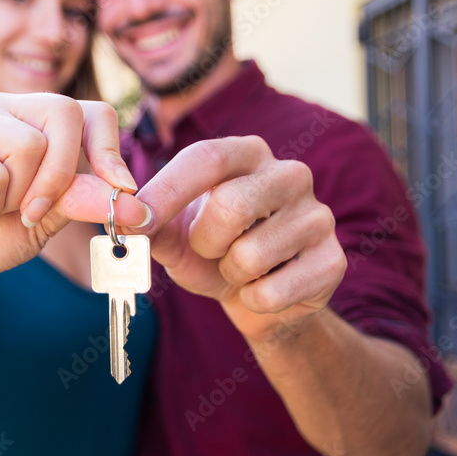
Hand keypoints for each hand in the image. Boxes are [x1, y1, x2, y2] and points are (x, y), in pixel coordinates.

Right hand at [0, 93, 148, 290]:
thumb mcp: (52, 217)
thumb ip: (88, 200)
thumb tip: (139, 206)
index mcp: (36, 118)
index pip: (92, 111)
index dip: (109, 150)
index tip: (120, 190)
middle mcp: (3, 107)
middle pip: (63, 113)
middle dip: (61, 176)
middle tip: (34, 213)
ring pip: (27, 145)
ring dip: (15, 198)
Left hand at [123, 136, 346, 341]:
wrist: (262, 298)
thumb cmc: (214, 253)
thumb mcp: (176, 236)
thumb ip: (151, 224)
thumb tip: (123, 217)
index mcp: (248, 154)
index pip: (206, 158)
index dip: (168, 190)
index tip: (134, 219)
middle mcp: (290, 174)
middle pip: (231, 205)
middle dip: (205, 242)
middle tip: (211, 251)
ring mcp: (319, 216)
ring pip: (250, 256)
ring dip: (230, 275)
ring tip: (241, 268)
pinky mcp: (333, 261)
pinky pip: (271, 292)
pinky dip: (254, 301)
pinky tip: (267, 288)